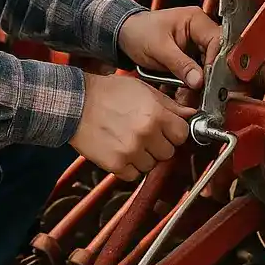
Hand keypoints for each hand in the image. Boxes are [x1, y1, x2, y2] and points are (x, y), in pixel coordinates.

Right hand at [69, 72, 196, 180]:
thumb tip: (189, 114)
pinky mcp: (116, 164)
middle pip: (168, 152)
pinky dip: (129, 167)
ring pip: (151, 165)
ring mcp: (131, 151)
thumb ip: (169, 104)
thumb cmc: (106, 93)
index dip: (175, 132)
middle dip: (159, 145)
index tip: (167, 131)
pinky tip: (120, 151)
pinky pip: (133, 175)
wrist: (75, 103)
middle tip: (144, 135)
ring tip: (129, 141)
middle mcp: (145, 134)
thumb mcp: (142, 89)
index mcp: (155, 114)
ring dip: (143, 157)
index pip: (182, 134)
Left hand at [118, 7, 221, 89]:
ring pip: (207, 67)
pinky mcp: (190, 56)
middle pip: (216, 56)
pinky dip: (191, 83)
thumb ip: (180, 64)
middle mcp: (200, 31)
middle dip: (207, 76)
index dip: (215, 62)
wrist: (124, 35)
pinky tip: (184, 92)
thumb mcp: (159, 49)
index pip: (217, 41)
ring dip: (199, 82)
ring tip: (188, 95)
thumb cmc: (138, 32)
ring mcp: (196, 44)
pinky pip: (197, 72)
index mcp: (196, 20)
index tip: (208, 79)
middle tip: (200, 92)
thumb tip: (199, 81)